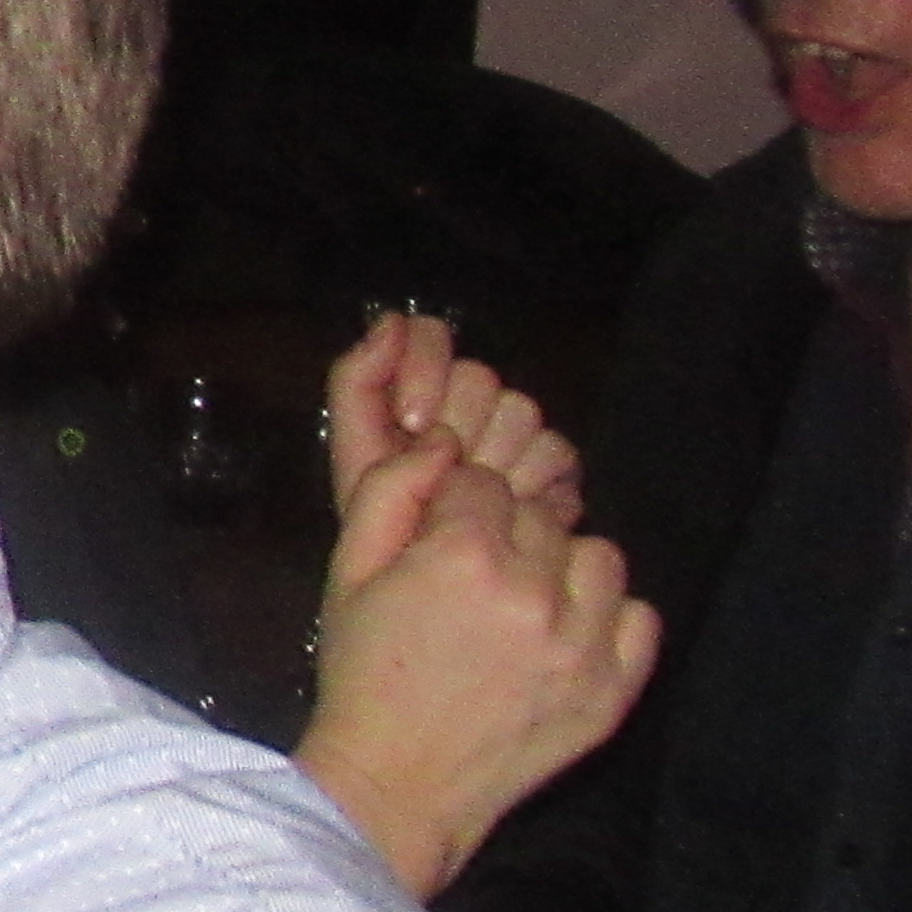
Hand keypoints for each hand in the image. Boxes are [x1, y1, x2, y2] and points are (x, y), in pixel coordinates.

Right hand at [295, 420, 655, 900]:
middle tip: (472, 580)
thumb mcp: (348, 572)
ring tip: (523, 604)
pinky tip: (564, 635)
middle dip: (505, 533)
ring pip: (597, 556)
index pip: (483, 482)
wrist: (396, 785)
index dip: (455, 505)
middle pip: (539, 516)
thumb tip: (443, 442)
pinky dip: (607, 618)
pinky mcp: (613, 691)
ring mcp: (583, 646)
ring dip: (561, 568)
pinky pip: (639, 616)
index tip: (438, 539)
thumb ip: (389, 490)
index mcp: (465, 556)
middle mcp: (535, 593)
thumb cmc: (364, 674)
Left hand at [325, 312, 581, 530]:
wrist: (435, 591)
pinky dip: (532, 481)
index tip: (413, 421)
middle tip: (444, 471)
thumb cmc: (387, 525)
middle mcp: (463, 404)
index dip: (424, 366)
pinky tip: (511, 505)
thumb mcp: (356, 458)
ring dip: (492, 459)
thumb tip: (389, 320)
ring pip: (519, 409)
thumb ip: (358, 381)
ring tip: (469, 497)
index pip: (429, 331)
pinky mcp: (552, 466)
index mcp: (412, 392)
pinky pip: (555, 449)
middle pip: (477, 376)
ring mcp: (510, 433)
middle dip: (456, 427)